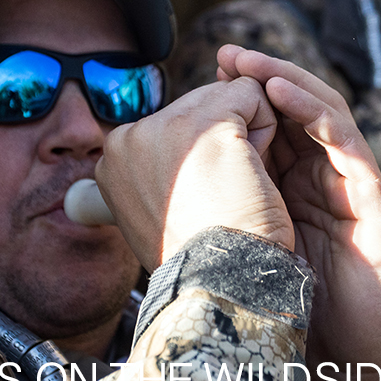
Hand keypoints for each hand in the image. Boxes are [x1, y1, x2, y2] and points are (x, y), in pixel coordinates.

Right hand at [94, 78, 292, 271]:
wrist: (222, 285)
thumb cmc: (203, 257)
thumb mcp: (163, 209)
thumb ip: (164, 168)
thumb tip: (189, 145)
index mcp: (113, 159)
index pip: (174, 124)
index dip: (204, 155)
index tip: (202, 198)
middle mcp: (128, 137)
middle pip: (201, 103)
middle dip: (226, 138)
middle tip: (221, 194)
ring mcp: (165, 127)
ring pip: (227, 96)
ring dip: (246, 134)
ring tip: (233, 185)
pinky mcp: (208, 124)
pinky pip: (251, 95)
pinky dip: (266, 129)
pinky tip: (251, 172)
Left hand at [217, 45, 380, 380]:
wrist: (341, 354)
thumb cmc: (290, 305)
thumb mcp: (234, 249)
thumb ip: (204, 211)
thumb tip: (135, 186)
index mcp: (284, 186)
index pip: (264, 124)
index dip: (237, 97)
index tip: (207, 74)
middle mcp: (316, 176)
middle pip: (292, 109)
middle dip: (259, 77)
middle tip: (227, 55)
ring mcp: (344, 181)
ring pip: (320, 111)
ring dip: (285, 79)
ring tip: (252, 64)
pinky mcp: (369, 192)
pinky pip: (343, 138)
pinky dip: (311, 109)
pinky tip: (279, 92)